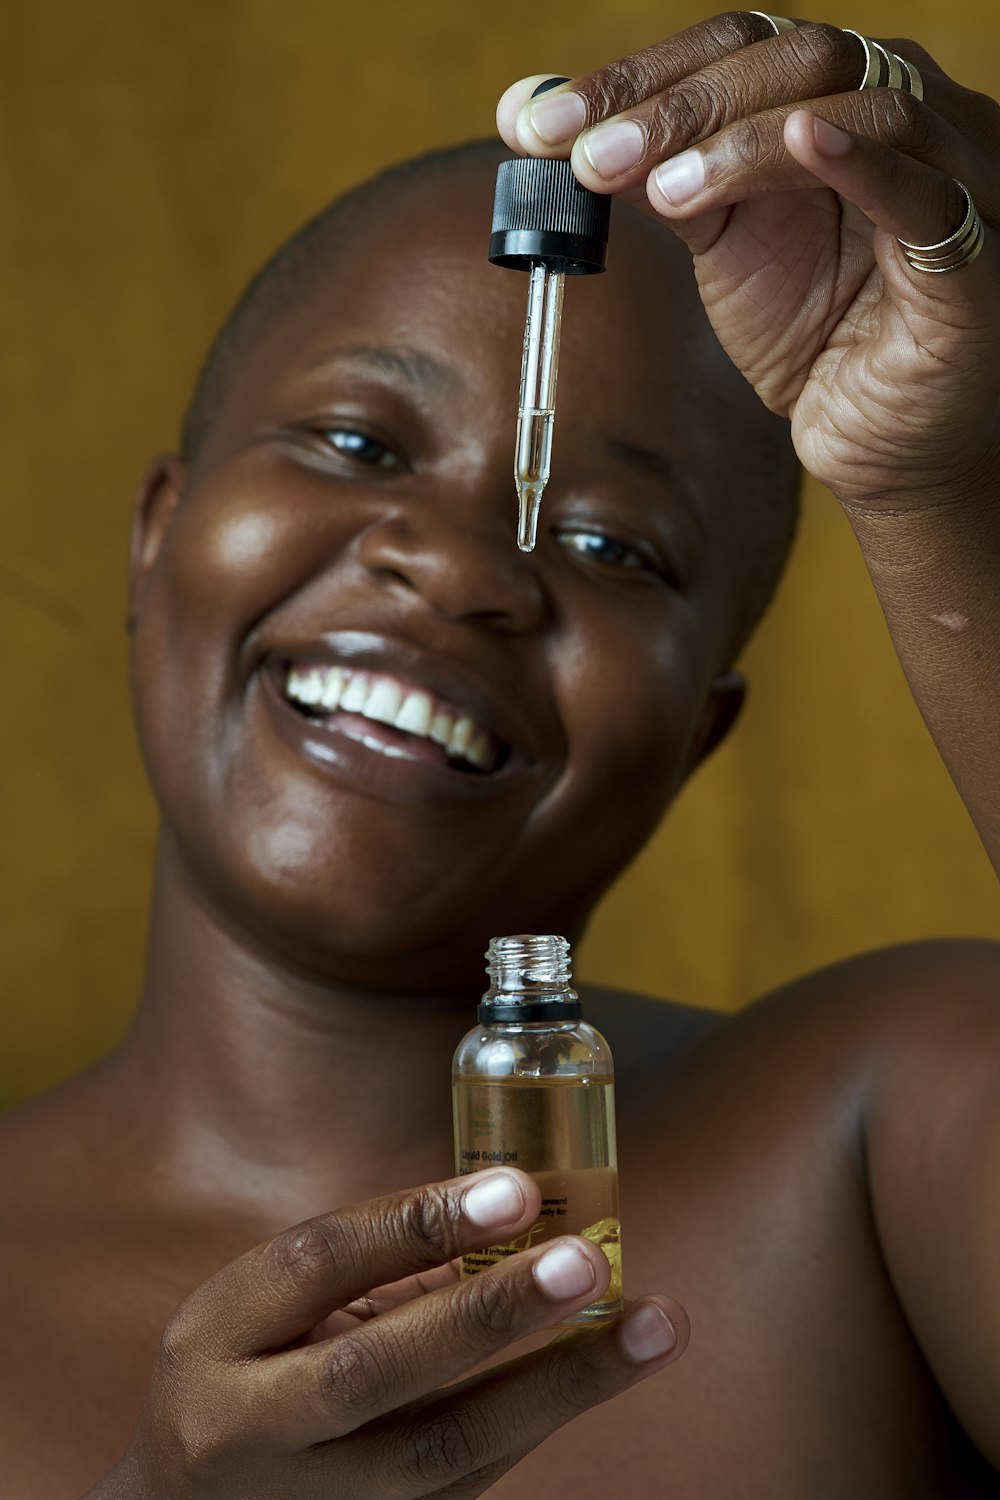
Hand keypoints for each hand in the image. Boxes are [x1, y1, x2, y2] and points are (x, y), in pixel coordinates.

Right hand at [82, 1170, 684, 1497]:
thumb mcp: (266, 1300)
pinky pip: (471, 1481)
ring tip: (652, 1324)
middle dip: (489, 1315)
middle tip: (587, 1262)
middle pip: (375, 1373)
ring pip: (444, 1451)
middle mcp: (251, 1428)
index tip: (516, 1188)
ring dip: (560, 1384)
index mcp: (220, 1337)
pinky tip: (606, 1366)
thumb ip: (368, 1259)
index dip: (418, 1222)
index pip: (319, 1264)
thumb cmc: (246, 1367)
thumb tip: (506, 1203)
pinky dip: (543, 1416)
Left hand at [497, 15, 999, 508]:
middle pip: (795, 57)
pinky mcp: (974, 257)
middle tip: (585, 154)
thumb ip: (664, 181)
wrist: (882, 443)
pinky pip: (924, 190)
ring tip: (660, 189)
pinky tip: (800, 144)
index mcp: (838, 103)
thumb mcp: (726, 247)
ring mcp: (952, 174)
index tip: (540, 121)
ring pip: (858, 104)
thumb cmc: (819, 338)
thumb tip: (552, 128)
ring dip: (743, 139)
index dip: (638, 75)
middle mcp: (904, 117)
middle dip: (676, 102)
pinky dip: (863, 158)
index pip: (740, 49)